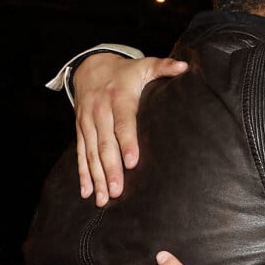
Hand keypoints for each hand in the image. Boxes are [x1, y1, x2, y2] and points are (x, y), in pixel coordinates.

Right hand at [73, 54, 187, 206]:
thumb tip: (184, 66)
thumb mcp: (143, 65)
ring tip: (103, 198)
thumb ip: (163, 66)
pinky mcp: (80, 130)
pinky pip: (80, 153)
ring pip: (91, 152)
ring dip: (96, 176)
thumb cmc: (124, 72)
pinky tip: (87, 191)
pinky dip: (82, 173)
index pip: (123, 122)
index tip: (132, 162)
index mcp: (119, 98)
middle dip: (111, 168)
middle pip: (105, 143)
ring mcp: (88, 122)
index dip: (127, 142)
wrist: (90, 67)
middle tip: (117, 190)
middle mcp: (100, 112)